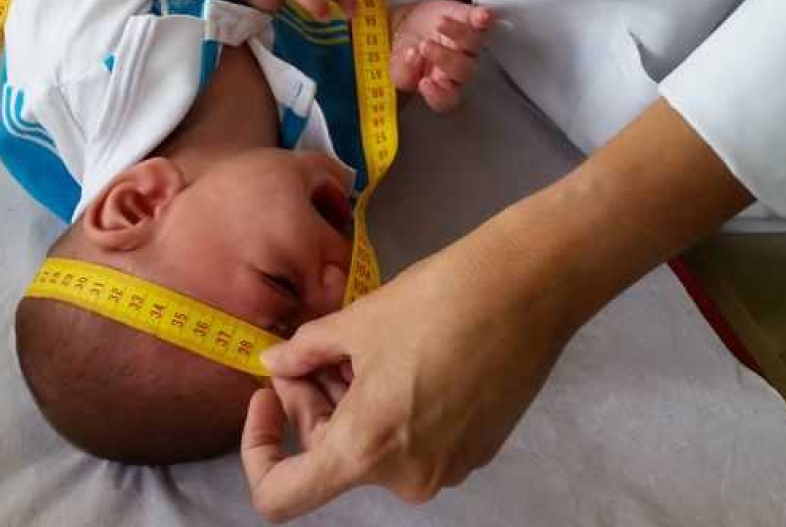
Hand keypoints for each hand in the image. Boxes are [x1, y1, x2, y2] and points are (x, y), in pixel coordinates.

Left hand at [241, 223, 577, 521]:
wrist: (528, 289)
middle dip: (312, 401)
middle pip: (330, 456)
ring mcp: (447, 469)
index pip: (282, 495)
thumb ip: (302, 354)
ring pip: (371, 445)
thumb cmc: (435, 303)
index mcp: (367, 451)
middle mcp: (407, 478)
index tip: (265, 399)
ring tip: (360, 344)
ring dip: (350, 400)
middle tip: (312, 348)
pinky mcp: (476, 451)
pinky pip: (411, 440)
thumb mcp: (353, 324)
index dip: (258, 450)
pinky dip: (390, 406)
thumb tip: (272, 364)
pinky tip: (401, 357)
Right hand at [389, 0, 492, 111]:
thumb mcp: (396, 67)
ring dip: (458, 33)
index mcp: (440, 84)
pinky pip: (483, 23)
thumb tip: (411, 57)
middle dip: (444, 58)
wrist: (411, 25)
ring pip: (472, 44)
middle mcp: (458, 68)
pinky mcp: (471, 22)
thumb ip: (402, 73)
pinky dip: (483, 19)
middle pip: (462, 71)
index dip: (437, 94)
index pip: (445, 99)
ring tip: (439, 23)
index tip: (424, 82)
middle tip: (424, 45)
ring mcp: (467, 45)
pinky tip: (482, 16)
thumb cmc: (408, 51)